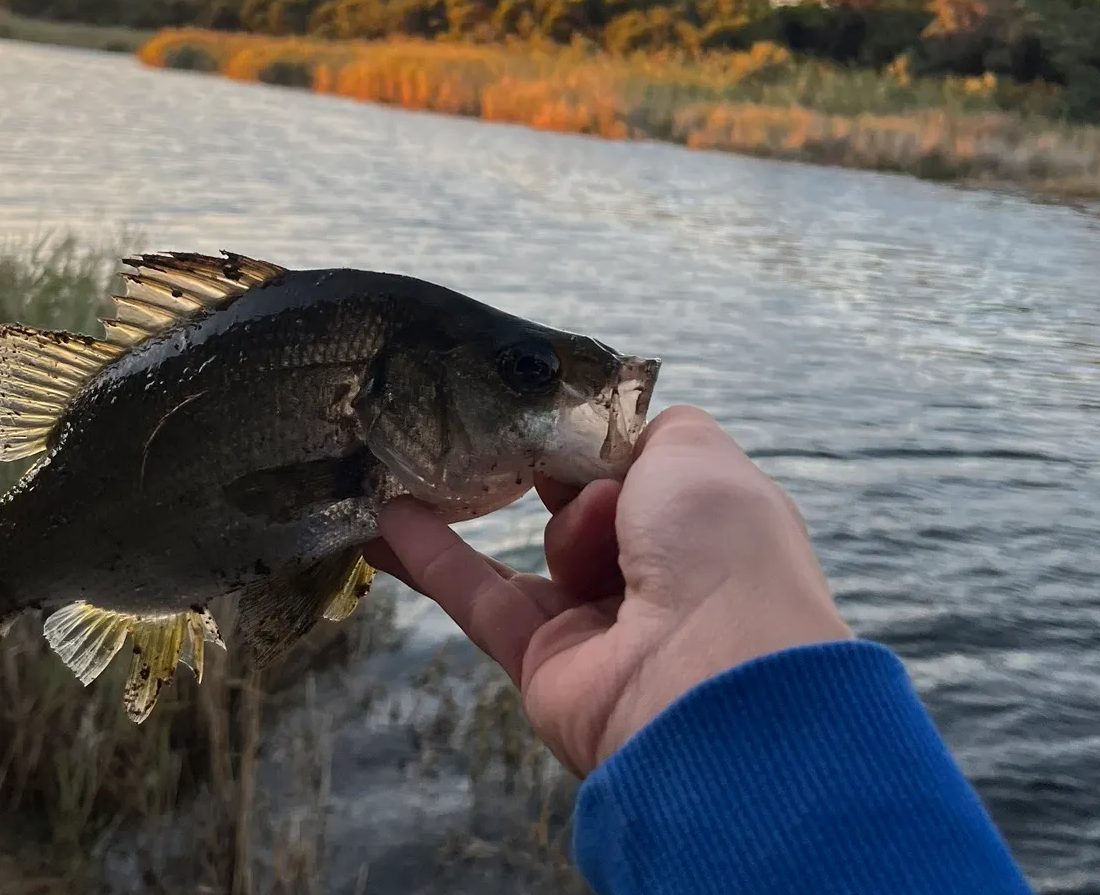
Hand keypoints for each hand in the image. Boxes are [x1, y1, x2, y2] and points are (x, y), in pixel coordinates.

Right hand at [365, 405, 850, 777]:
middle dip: (550, 473)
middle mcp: (656, 577)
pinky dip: (429, 556)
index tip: (555, 415)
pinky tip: (384, 517)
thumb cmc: (715, 551)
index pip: (639, 473)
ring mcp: (598, 625)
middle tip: (506, 436)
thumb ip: (651, 430)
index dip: (597, 443)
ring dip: (479, 507)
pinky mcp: (541, 663)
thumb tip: (614, 438)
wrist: (708, 684)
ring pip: (527, 553)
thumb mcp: (694, 454)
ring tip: (420, 457)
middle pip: (582, 509)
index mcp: (702, 527)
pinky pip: (477, 597)